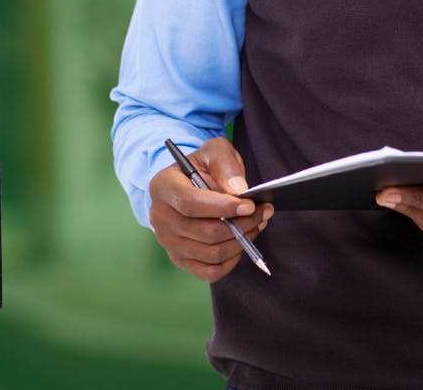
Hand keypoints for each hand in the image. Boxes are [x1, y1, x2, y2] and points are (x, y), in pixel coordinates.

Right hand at [148, 137, 272, 281]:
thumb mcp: (214, 152)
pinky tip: (242, 242)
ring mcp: (168, 242)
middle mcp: (159, 217)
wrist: (188, 186)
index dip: (223, 207)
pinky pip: (211, 271)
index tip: (250, 205)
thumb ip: (226, 165)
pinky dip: (232, 260)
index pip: (190, 204)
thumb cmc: (202, 168)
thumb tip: (238, 191)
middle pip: (205, 232)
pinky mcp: (180, 260)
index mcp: (162, 187)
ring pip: (212, 253)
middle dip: (242, 224)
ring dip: (241, 242)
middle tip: (263, 212)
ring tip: (257, 224)